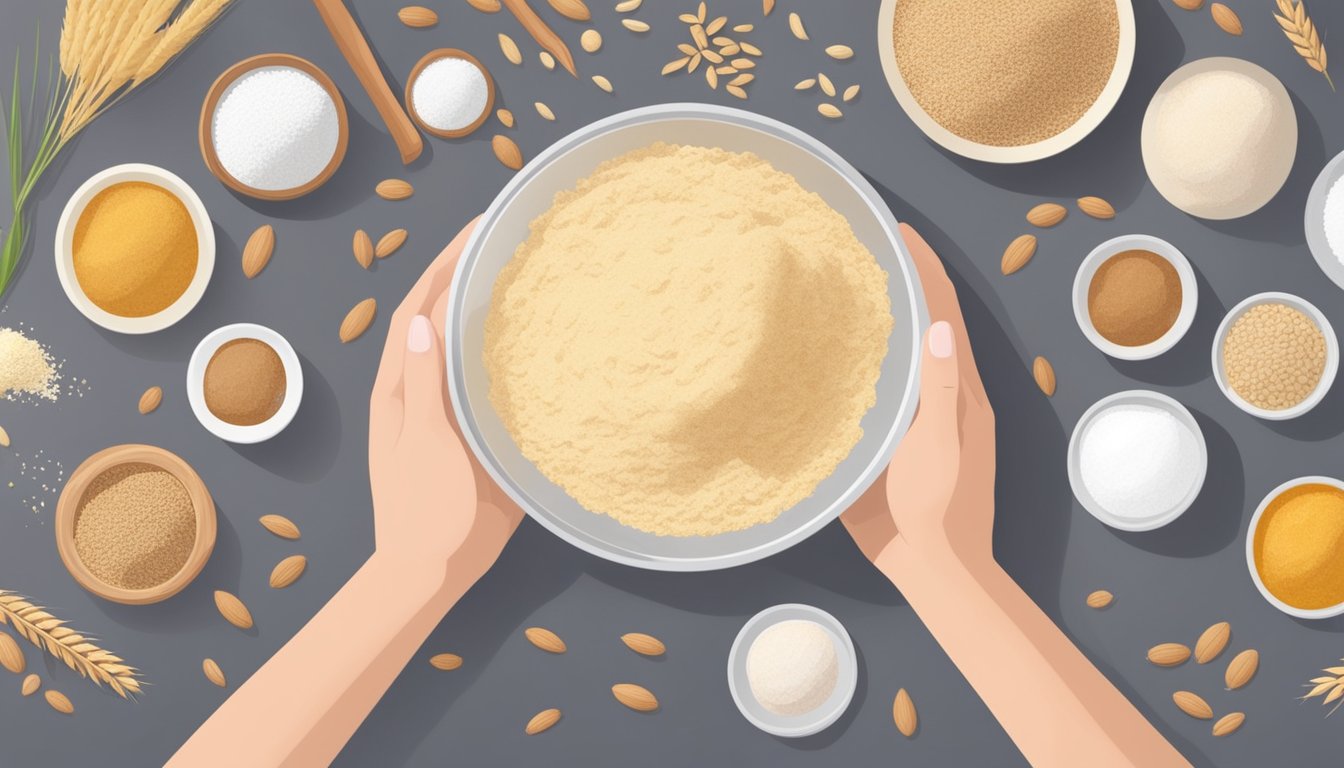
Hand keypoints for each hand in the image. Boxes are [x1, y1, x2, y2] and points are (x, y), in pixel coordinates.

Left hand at [369, 219, 522, 585]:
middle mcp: (420, 386)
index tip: (478, 227)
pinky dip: (502, 345)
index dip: (445, 262)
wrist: (433, 571)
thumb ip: (424, 384)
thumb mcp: (425, 445)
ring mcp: (446, 407)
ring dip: (485, 302)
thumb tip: (420, 318)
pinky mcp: (473, 429)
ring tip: (523, 269)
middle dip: (467, 269)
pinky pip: (486, 374)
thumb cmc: (426, 511)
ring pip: (464, 341)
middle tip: (508, 234)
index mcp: (399, 386)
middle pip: (439, 313)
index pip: (419, 305)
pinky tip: (533, 334)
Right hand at [842, 223, 995, 575]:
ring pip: (893, 354)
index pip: (943, 313)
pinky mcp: (882, 441)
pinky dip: (851, 360)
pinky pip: (867, 389)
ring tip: (837, 283)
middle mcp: (935, 394)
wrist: (933, 568)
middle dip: (898, 279)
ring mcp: (909, 417)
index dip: (926, 268)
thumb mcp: (945, 445)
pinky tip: (820, 352)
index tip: (901, 230)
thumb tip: (940, 324)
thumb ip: (942, 389)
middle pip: (920, 323)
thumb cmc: (944, 508)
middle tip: (861, 244)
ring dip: (874, 316)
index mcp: (959, 390)